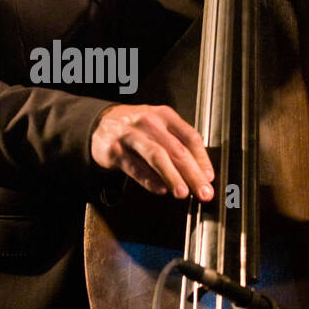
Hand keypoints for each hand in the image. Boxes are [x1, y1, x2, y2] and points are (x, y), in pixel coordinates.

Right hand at [90, 104, 214, 198]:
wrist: (100, 124)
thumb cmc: (136, 129)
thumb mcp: (159, 127)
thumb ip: (179, 145)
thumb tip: (201, 172)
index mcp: (165, 116)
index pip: (190, 137)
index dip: (202, 159)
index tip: (209, 177)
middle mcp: (149, 123)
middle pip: (176, 149)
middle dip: (193, 173)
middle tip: (203, 191)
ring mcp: (131, 136)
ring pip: (156, 156)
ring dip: (172, 176)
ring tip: (183, 192)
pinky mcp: (115, 151)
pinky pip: (135, 167)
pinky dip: (149, 179)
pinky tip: (160, 189)